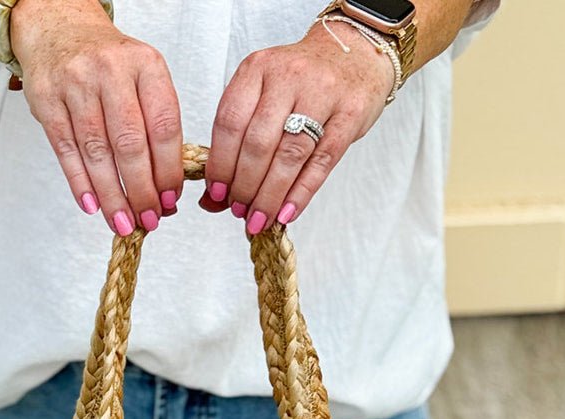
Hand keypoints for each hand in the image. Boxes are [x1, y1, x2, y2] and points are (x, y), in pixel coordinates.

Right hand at [11, 0, 183, 233]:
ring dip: (112, 196)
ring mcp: (75, 83)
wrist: (59, 27)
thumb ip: (155, 124)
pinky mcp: (47, 98)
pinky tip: (92, 205)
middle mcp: (110, 70)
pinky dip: (80, 183)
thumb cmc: (107, 62)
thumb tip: (165, 187)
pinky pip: (66, 151)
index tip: (170, 199)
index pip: (164, 127)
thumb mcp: (142, 77)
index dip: (169, 170)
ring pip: (97, 153)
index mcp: (145, 65)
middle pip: (130, 144)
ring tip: (122, 222)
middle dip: (141, 191)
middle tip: (148, 219)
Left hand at [200, 20, 394, 231]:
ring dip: (270, 195)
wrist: (353, 54)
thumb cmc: (300, 84)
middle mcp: (288, 76)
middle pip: (258, 143)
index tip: (216, 194)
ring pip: (289, 155)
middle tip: (238, 211)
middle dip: (244, 186)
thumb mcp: (263, 98)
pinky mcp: (350, 114)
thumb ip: (237, 143)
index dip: (220, 164)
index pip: (230, 122)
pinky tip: (286, 213)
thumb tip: (211, 201)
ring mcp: (322, 93)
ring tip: (258, 219)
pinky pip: (322, 161)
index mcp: (257, 68)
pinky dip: (301, 193)